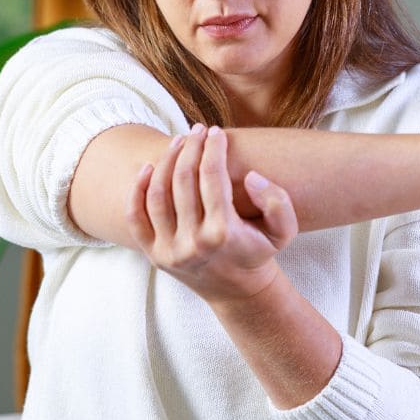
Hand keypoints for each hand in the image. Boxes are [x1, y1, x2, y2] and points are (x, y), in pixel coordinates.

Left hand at [126, 124, 298, 303]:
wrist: (236, 290)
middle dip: (191, 147)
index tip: (217, 132)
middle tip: (197, 129)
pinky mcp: (153, 254)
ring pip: (158, 193)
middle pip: (184, 179)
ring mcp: (169, 250)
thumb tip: (251, 177)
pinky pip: (136, 216)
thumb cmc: (258, 252)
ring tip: (178, 142)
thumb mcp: (283, 232)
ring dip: (166, 161)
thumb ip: (278, 202)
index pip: (212, 177)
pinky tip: (149, 166)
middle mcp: (193, 242)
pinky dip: (137, 189)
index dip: (214, 148)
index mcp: (223, 233)